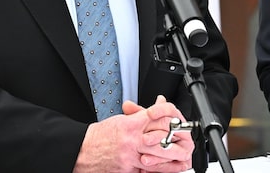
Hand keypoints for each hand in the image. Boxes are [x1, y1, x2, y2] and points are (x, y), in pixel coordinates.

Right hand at [73, 95, 194, 172]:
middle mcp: (131, 140)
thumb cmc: (100, 135)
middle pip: (161, 138)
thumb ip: (141, 115)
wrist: (81, 150)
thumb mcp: (122, 120)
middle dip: (177, 141)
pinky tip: (167, 169)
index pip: (156, 116)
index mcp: (130, 124)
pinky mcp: (126, 170)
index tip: (178, 119)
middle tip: (188, 142)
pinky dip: (157, 170)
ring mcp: (129, 157)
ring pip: (156, 158)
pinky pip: (145, 171)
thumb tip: (159, 104)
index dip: (170, 117)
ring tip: (184, 158)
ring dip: (172, 159)